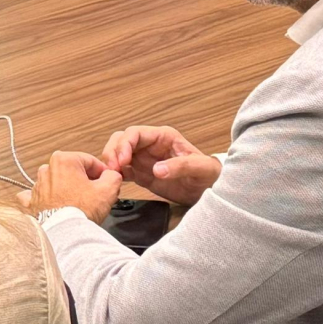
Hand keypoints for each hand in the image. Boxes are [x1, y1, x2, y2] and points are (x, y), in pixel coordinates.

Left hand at [28, 150, 124, 223]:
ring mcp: (37, 186)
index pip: (90, 161)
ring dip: (69, 190)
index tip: (107, 181)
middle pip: (73, 172)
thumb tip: (111, 176)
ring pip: (58, 183)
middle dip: (85, 181)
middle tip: (96, 195)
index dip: (102, 172)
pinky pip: (39, 196)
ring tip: (80, 204)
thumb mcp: (108, 190)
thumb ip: (113, 177)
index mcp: (64, 160)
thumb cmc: (81, 212)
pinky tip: (56, 205)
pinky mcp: (31, 202)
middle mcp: (47, 170)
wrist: (63, 234)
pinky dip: (47, 200)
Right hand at [101, 125, 220, 206]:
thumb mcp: (201, 168)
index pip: (135, 133)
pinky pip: (122, 171)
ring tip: (111, 176)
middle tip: (112, 168)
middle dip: (113, 152)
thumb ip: (181, 165)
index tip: (122, 160)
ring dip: (111, 163)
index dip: (124, 144)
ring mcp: (144, 160)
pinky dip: (115, 175)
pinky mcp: (141, 174)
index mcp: (163, 137)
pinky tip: (114, 182)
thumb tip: (157, 169)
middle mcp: (150, 146)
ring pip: (118, 154)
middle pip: (121, 140)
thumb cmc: (209, 174)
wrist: (211, 190)